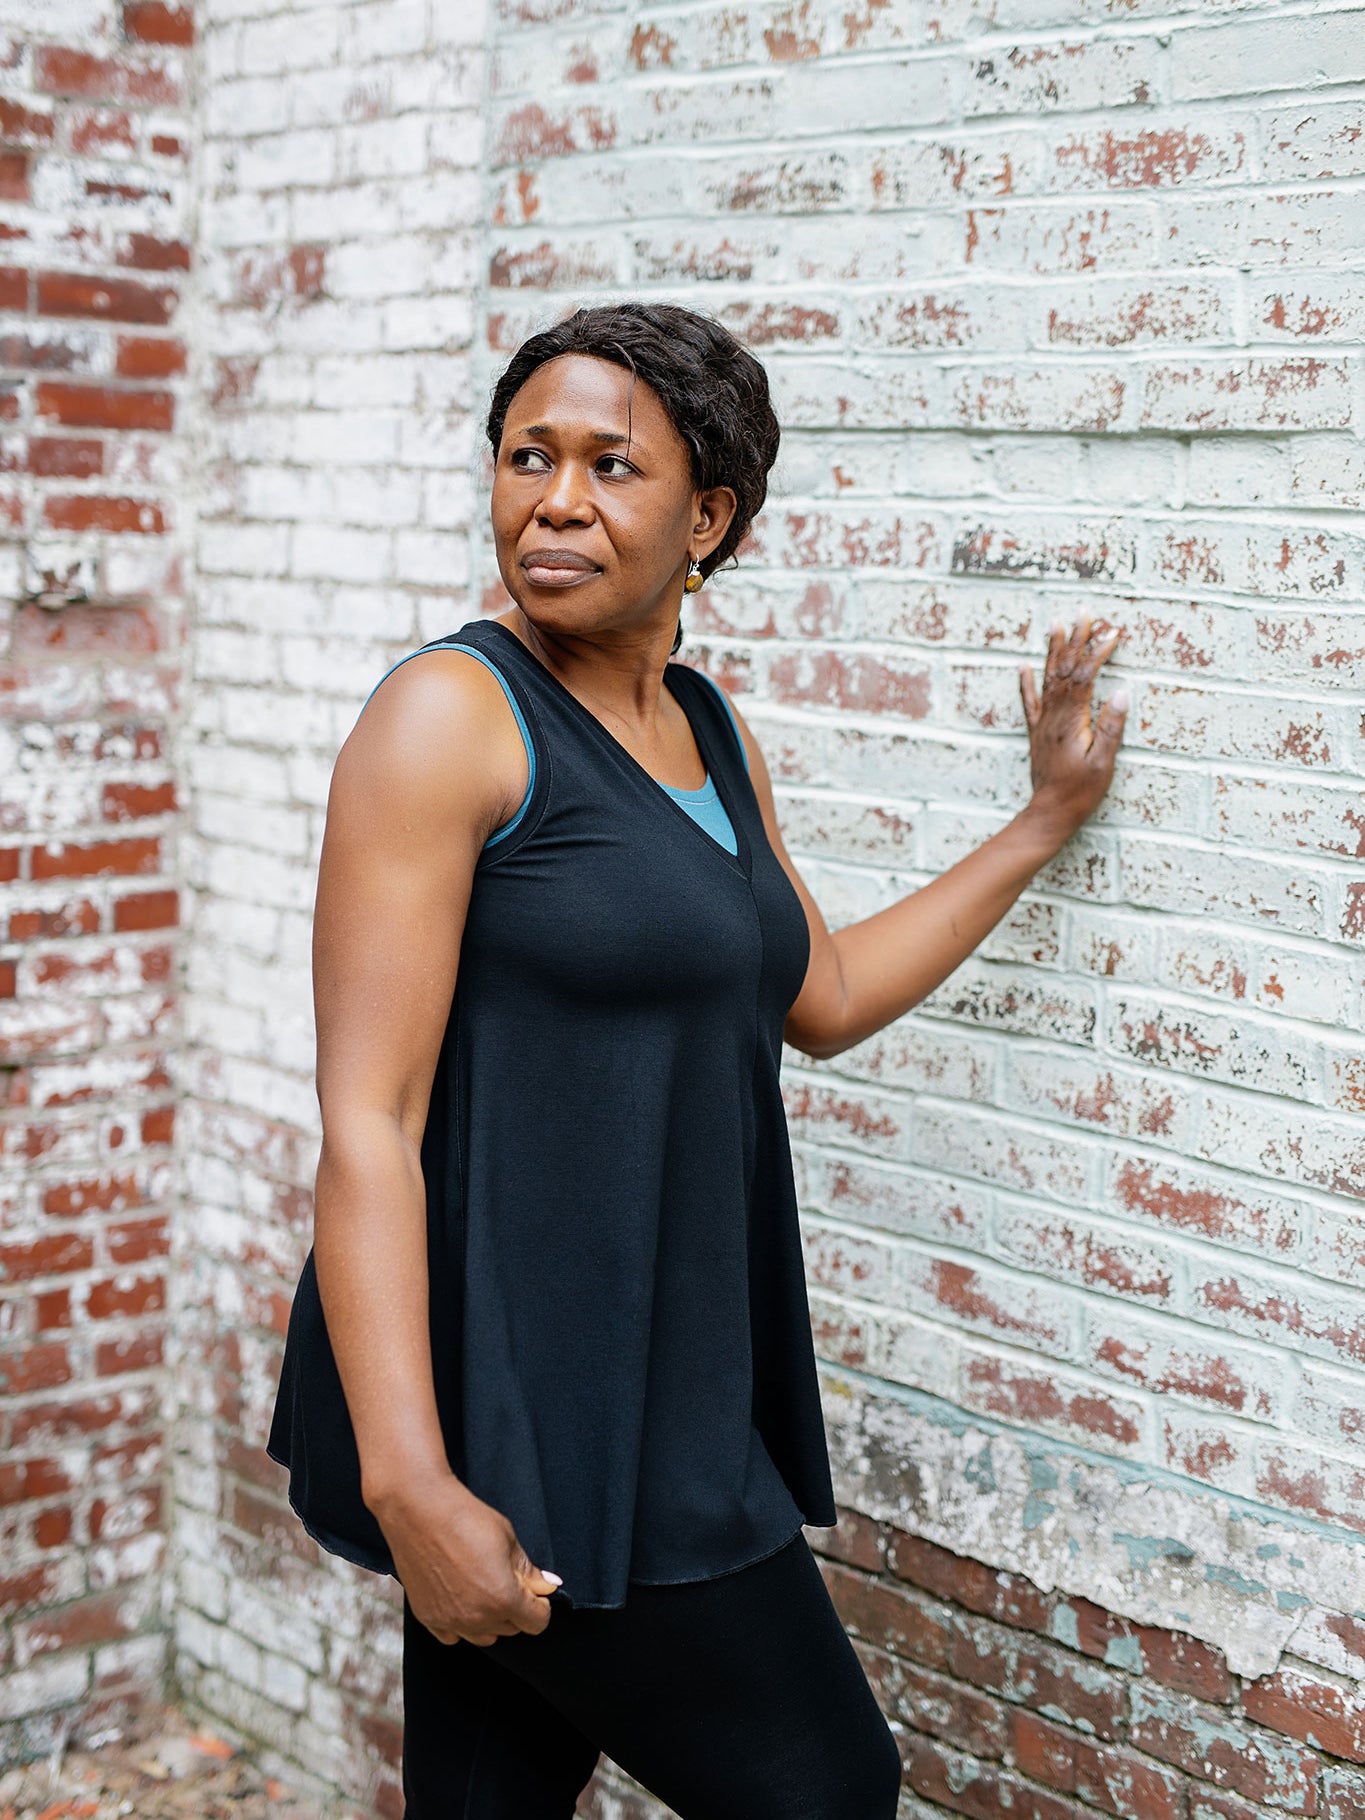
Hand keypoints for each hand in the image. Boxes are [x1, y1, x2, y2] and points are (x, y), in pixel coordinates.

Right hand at [371, 1469, 561, 1645]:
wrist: (419, 1510)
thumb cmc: (466, 1518)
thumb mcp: (508, 1539)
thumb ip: (529, 1570)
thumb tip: (548, 1586)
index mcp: (504, 1598)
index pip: (537, 1622)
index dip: (541, 1605)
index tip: (534, 1590)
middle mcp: (478, 1618)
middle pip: (511, 1629)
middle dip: (516, 1609)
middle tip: (507, 1580)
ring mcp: (451, 1621)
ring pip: (484, 1637)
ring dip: (491, 1619)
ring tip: (483, 1588)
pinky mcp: (427, 1618)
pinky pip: (453, 1636)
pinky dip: (461, 1624)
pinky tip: (460, 1598)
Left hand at [1019, 614, 1126, 842]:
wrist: (1050, 812)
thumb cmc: (1080, 792)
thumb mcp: (1104, 762)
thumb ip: (1112, 727)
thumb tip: (1123, 692)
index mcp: (1072, 720)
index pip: (1086, 676)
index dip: (1099, 651)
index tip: (1114, 631)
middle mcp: (1054, 716)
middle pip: (1065, 669)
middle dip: (1076, 638)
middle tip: (1084, 611)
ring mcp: (1043, 723)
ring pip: (1048, 678)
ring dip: (1053, 649)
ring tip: (1055, 623)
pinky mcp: (1037, 732)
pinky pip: (1029, 701)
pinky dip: (1026, 681)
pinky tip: (1023, 665)